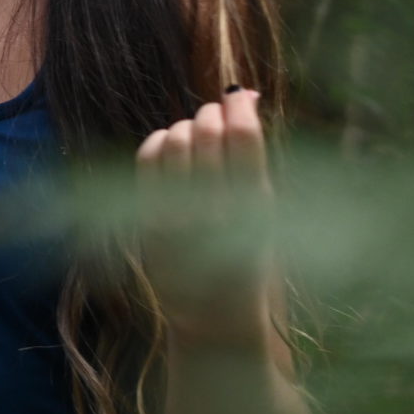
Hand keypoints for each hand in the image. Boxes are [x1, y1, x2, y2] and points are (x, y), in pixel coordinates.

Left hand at [135, 87, 276, 342]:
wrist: (215, 319)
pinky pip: (147, 158)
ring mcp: (176, 214)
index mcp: (255, 209)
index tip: (240, 95)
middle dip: (212, 113)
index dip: (239, 105)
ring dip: (186, 126)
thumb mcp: (266, 214)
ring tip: (197, 136)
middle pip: (206, 131)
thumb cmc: (250, 258)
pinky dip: (159, 141)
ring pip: (174, 139)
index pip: (243, 137)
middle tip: (217, 116)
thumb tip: (245, 94)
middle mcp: (213, 209)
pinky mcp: (147, 220)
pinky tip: (171, 147)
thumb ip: (254, 160)